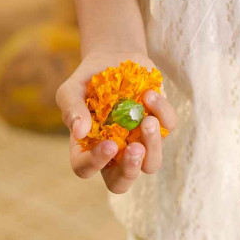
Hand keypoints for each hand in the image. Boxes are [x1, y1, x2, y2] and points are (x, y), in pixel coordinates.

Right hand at [55, 51, 176, 193]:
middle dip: (130, 170)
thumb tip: (79, 132)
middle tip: (135, 149)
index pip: (85, 169)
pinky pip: (168, 127)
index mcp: (87, 148)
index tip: (109, 145)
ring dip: (153, 146)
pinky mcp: (160, 124)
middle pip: (122, 181)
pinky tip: (150, 94)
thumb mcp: (72, 89)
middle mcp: (114, 152)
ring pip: (151, 163)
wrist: (114, 57)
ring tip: (148, 120)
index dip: (96, 163)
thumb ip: (71, 109)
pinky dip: (162, 112)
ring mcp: (139, 140)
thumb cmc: (88, 79)